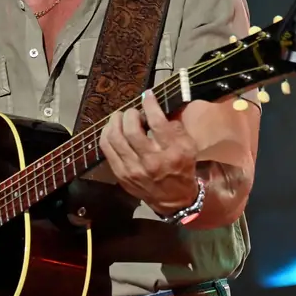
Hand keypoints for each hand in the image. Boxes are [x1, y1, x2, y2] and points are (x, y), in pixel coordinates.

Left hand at [100, 89, 199, 215]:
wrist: (174, 200)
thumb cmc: (182, 168)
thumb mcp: (189, 146)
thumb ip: (176, 126)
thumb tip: (157, 107)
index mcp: (172, 152)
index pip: (157, 122)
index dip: (149, 104)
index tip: (147, 95)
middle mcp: (152, 161)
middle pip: (131, 129)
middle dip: (130, 114)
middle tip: (133, 111)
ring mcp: (133, 169)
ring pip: (115, 138)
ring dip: (115, 121)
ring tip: (120, 117)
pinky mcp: (121, 175)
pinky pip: (106, 149)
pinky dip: (107, 134)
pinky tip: (112, 129)